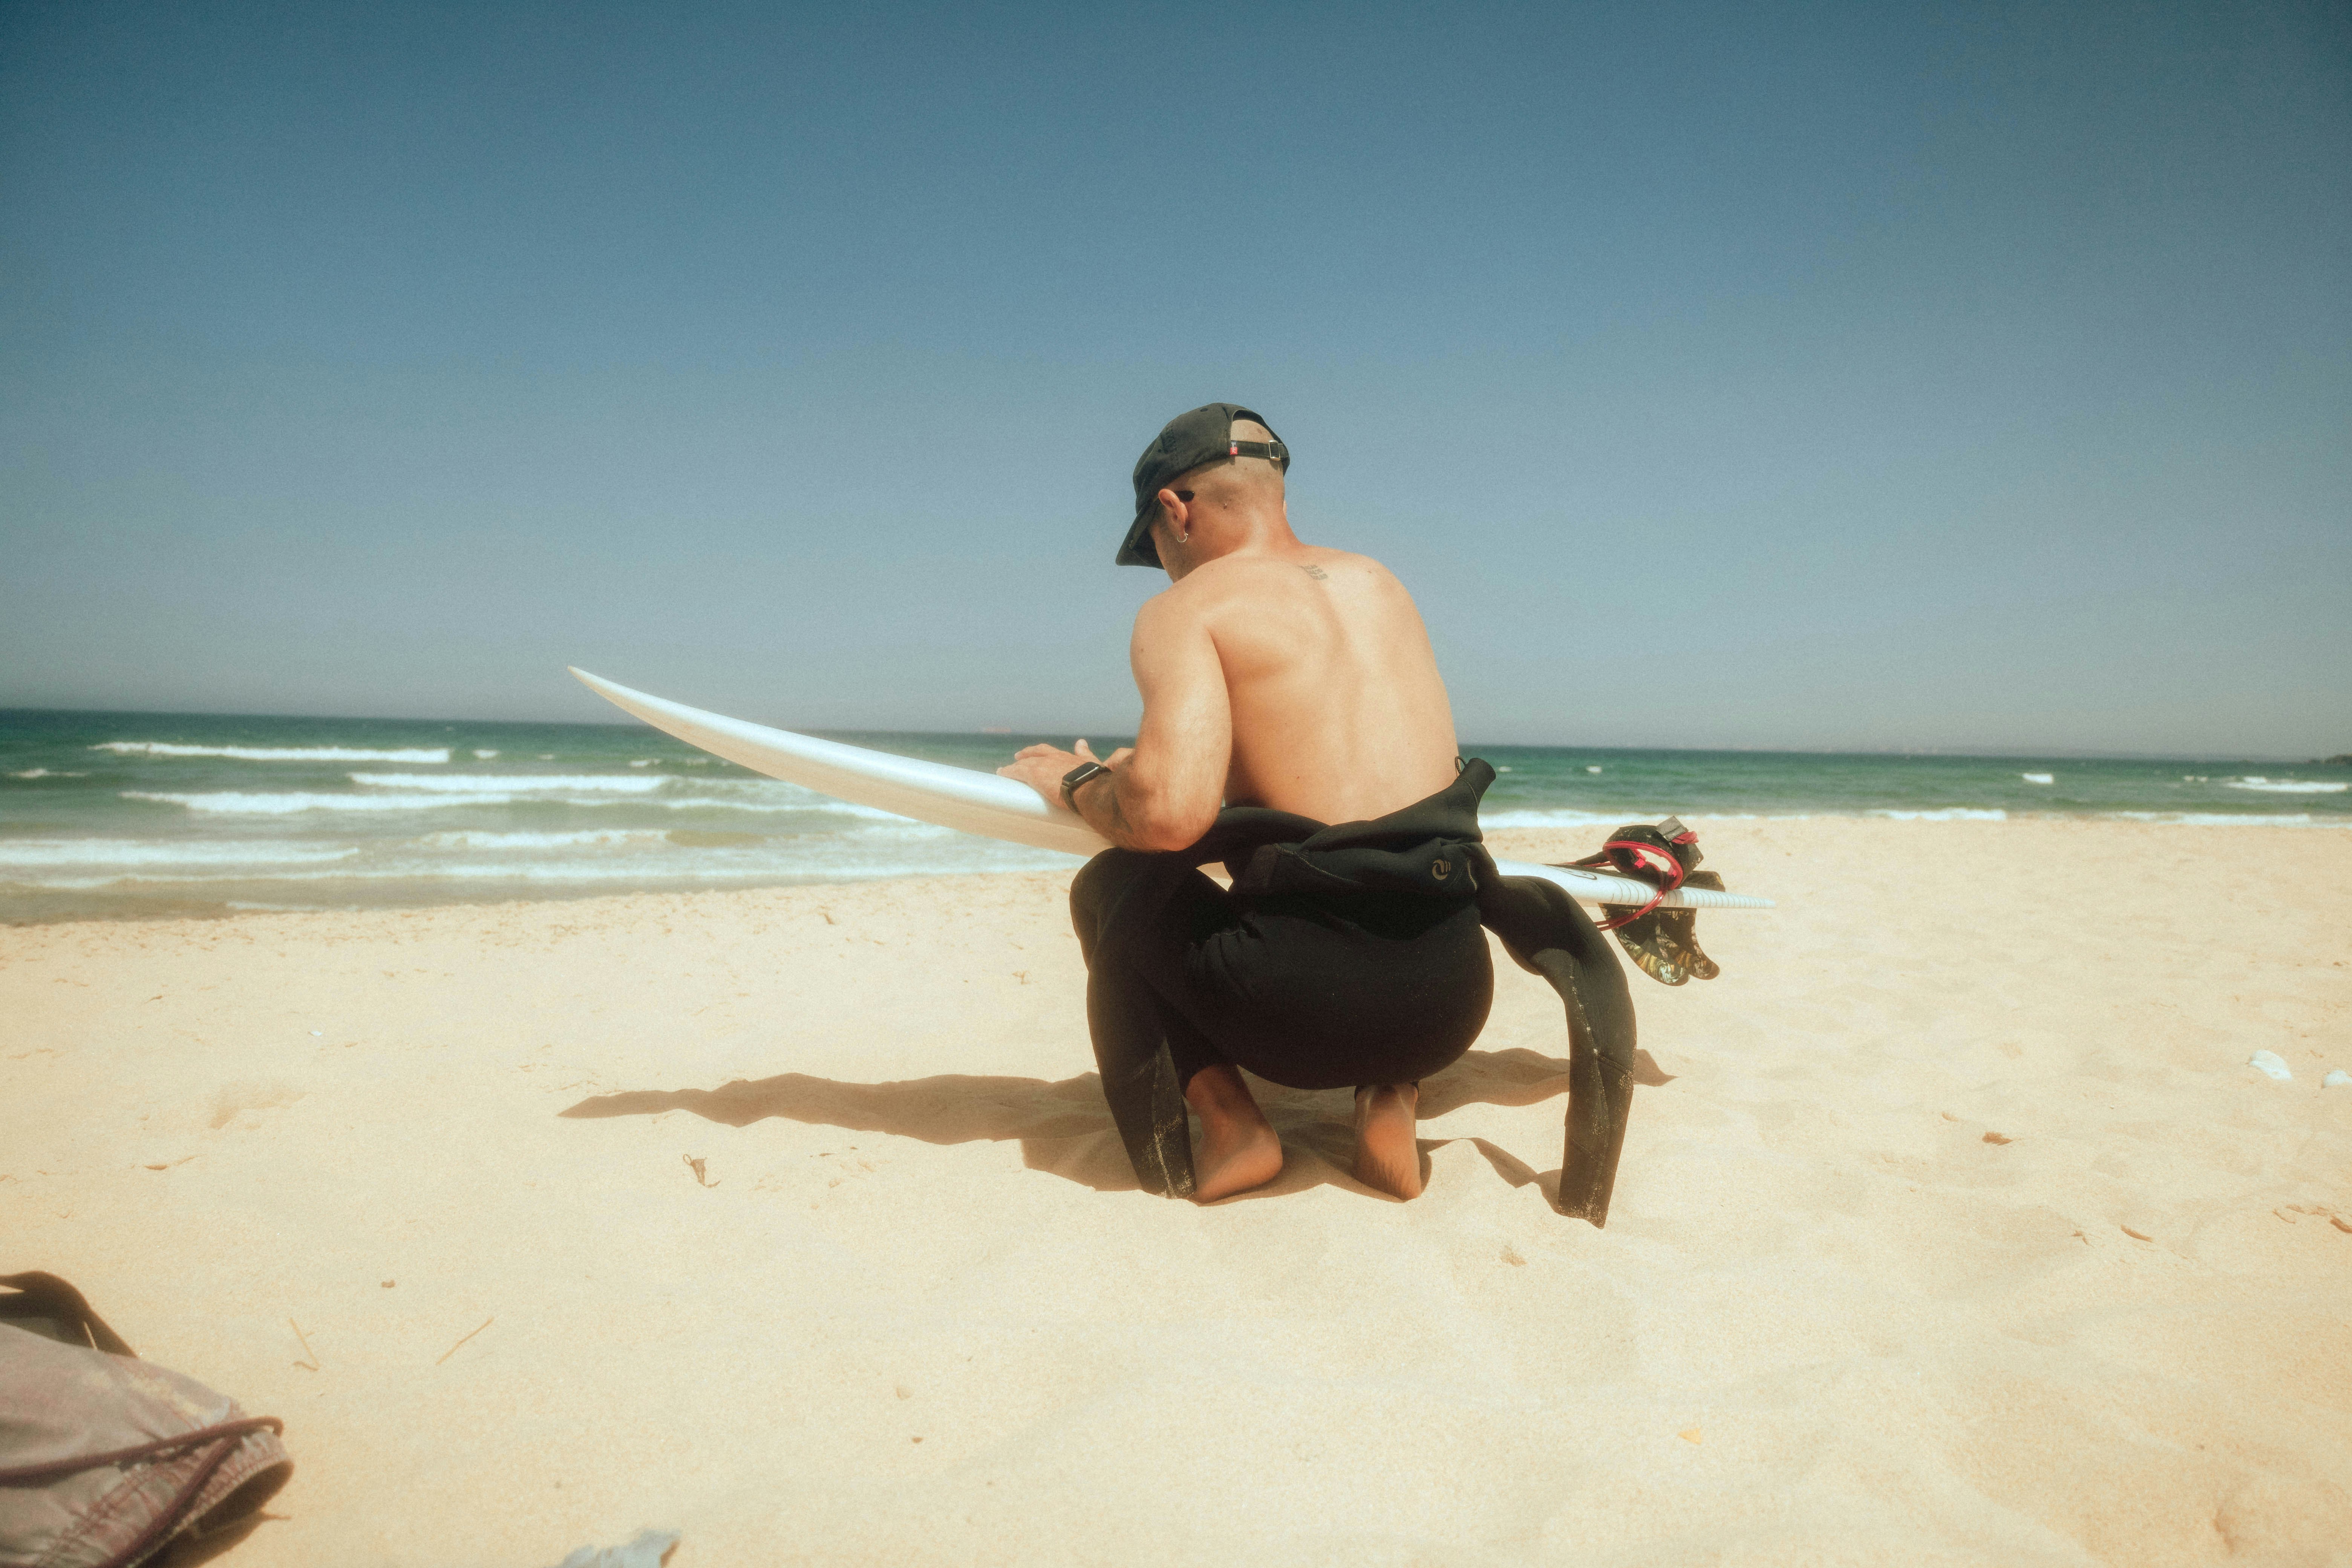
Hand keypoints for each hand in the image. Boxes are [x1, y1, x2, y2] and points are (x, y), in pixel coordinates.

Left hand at [997, 738, 1131, 811]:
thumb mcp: (1094, 765)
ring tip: (1005, 770)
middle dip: (1028, 754)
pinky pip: (1017, 772)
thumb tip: (1084, 743)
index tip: (1037, 754)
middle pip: (1037, 753)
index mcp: (1069, 758)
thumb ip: (1088, 755)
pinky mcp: (1035, 774)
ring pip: (1025, 763)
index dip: (1043, 753)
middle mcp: (1055, 758)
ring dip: (1015, 766)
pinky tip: (1001, 773)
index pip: (1053, 753)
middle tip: (1019, 756)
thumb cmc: (1098, 782)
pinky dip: (1009, 772)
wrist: (1091, 788)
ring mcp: (1045, 765)